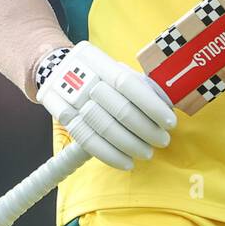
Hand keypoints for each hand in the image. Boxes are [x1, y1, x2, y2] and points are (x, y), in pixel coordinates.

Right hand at [35, 41, 176, 169]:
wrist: (54, 71)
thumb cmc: (97, 73)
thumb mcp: (115, 67)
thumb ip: (139, 83)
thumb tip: (167, 105)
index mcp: (100, 62)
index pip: (129, 84)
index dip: (151, 105)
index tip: (170, 122)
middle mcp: (83, 80)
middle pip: (120, 109)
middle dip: (146, 130)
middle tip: (163, 140)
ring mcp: (71, 101)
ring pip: (105, 129)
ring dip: (131, 145)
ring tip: (148, 153)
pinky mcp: (64, 120)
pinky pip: (89, 142)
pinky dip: (111, 156)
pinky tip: (127, 163)